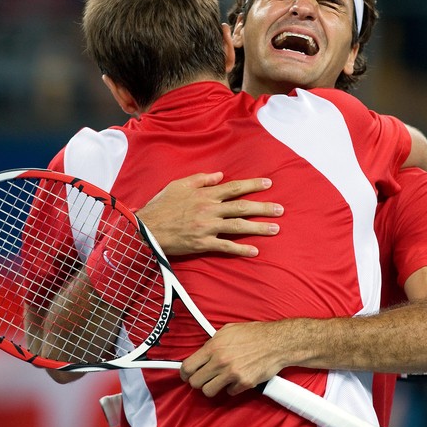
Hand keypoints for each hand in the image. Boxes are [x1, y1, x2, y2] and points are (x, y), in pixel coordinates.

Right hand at [136, 172, 282, 256]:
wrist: (146, 228)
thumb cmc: (161, 206)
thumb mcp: (178, 185)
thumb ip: (200, 179)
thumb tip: (220, 175)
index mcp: (205, 194)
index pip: (234, 187)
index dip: (253, 185)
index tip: (268, 183)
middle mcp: (209, 209)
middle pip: (242, 207)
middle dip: (264, 207)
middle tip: (280, 210)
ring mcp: (207, 227)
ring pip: (239, 226)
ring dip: (259, 228)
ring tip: (275, 229)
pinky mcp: (203, 243)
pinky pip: (226, 246)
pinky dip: (241, 249)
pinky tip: (255, 251)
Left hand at [180, 322, 285, 396]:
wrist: (278, 342)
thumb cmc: (255, 334)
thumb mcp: (229, 330)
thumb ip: (213, 342)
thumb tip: (202, 352)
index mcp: (214, 347)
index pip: (188, 367)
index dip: (185, 374)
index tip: (187, 375)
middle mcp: (221, 361)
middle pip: (195, 382)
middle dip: (199, 381)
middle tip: (205, 378)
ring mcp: (232, 374)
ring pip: (209, 391)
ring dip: (213, 387)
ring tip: (220, 380)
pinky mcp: (244, 383)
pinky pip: (229, 392)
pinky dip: (232, 388)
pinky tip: (237, 378)